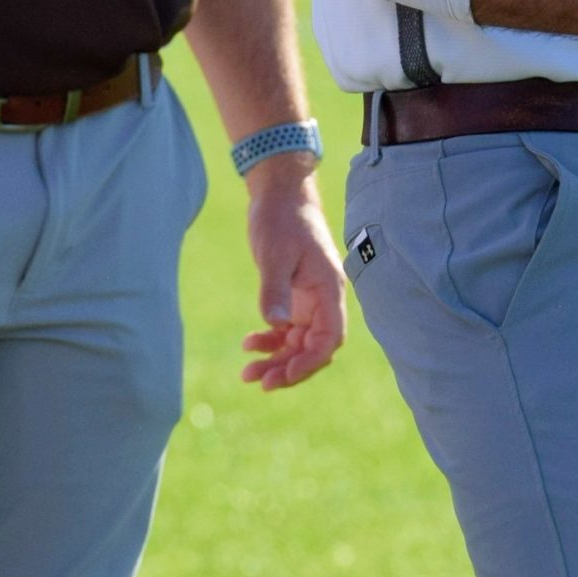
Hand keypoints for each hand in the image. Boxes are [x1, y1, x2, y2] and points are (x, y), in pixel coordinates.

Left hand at [240, 159, 346, 388]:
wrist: (280, 196)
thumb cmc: (282, 220)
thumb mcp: (275, 254)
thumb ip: (275, 290)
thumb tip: (275, 325)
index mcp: (328, 289)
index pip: (330, 337)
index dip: (311, 361)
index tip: (284, 374)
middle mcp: (323, 299)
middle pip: (314, 348)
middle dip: (289, 368)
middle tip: (258, 381)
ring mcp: (309, 300)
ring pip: (299, 343)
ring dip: (277, 360)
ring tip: (247, 371)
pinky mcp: (294, 297)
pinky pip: (286, 330)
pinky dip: (270, 341)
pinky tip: (248, 343)